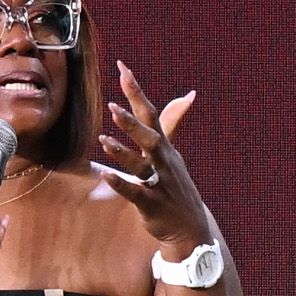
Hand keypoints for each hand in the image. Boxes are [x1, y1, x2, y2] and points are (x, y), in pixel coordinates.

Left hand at [95, 60, 213, 253]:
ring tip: (103, 139)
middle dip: (132, 121)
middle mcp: (164, 161)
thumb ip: (173, 122)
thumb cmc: (175, 186)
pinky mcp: (152, 205)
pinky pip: (135, 193)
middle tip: (112, 105)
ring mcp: (160, 183)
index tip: (122, 67)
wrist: (192, 227)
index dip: (136, 91)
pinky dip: (121, 184)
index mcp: (165, 147)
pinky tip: (105, 175)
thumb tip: (188, 94)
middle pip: (149, 136)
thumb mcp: (173, 152)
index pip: (150, 113)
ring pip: (142, 165)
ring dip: (123, 152)